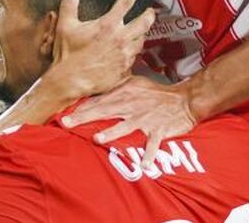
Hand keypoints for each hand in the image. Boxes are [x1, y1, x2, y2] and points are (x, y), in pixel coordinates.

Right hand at [46, 0, 155, 99]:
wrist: (71, 81)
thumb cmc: (68, 55)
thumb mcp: (65, 26)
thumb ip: (69, 6)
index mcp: (108, 25)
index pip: (125, 2)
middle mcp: (120, 39)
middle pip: (143, 23)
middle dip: (149, 15)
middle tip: (150, 12)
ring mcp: (124, 55)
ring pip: (140, 41)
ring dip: (141, 35)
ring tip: (140, 32)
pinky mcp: (124, 70)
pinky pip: (133, 59)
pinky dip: (132, 53)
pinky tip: (129, 53)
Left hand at [60, 75, 195, 168]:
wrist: (185, 99)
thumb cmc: (157, 94)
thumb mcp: (135, 84)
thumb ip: (115, 90)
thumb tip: (94, 96)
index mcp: (125, 93)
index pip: (99, 100)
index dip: (81, 107)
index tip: (64, 114)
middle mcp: (132, 105)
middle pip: (104, 111)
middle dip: (85, 117)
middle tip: (67, 123)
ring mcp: (146, 119)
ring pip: (125, 126)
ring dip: (112, 133)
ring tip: (97, 139)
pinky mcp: (159, 130)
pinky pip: (153, 144)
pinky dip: (149, 154)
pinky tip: (143, 165)